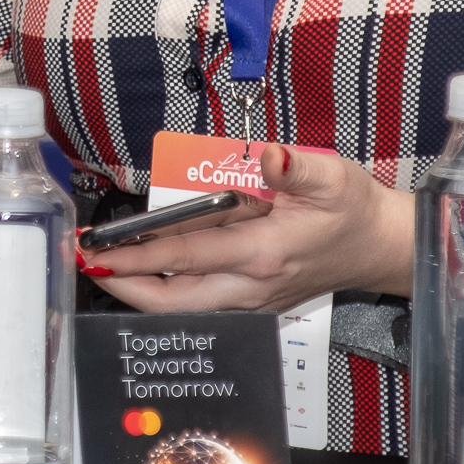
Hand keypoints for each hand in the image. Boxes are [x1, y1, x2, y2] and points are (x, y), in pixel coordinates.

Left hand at [81, 145, 416, 311]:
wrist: (380, 246)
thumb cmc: (353, 209)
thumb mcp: (330, 177)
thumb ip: (295, 168)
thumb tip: (268, 156)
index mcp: (262, 254)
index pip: (185, 256)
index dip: (137, 256)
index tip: (98, 250)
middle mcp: (250, 285)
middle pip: (171, 299)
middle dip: (123, 286)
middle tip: (84, 262)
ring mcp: (251, 300)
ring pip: (181, 308)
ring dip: (139, 293)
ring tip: (102, 267)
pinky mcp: (252, 302)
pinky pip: (198, 306)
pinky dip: (164, 295)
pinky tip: (141, 276)